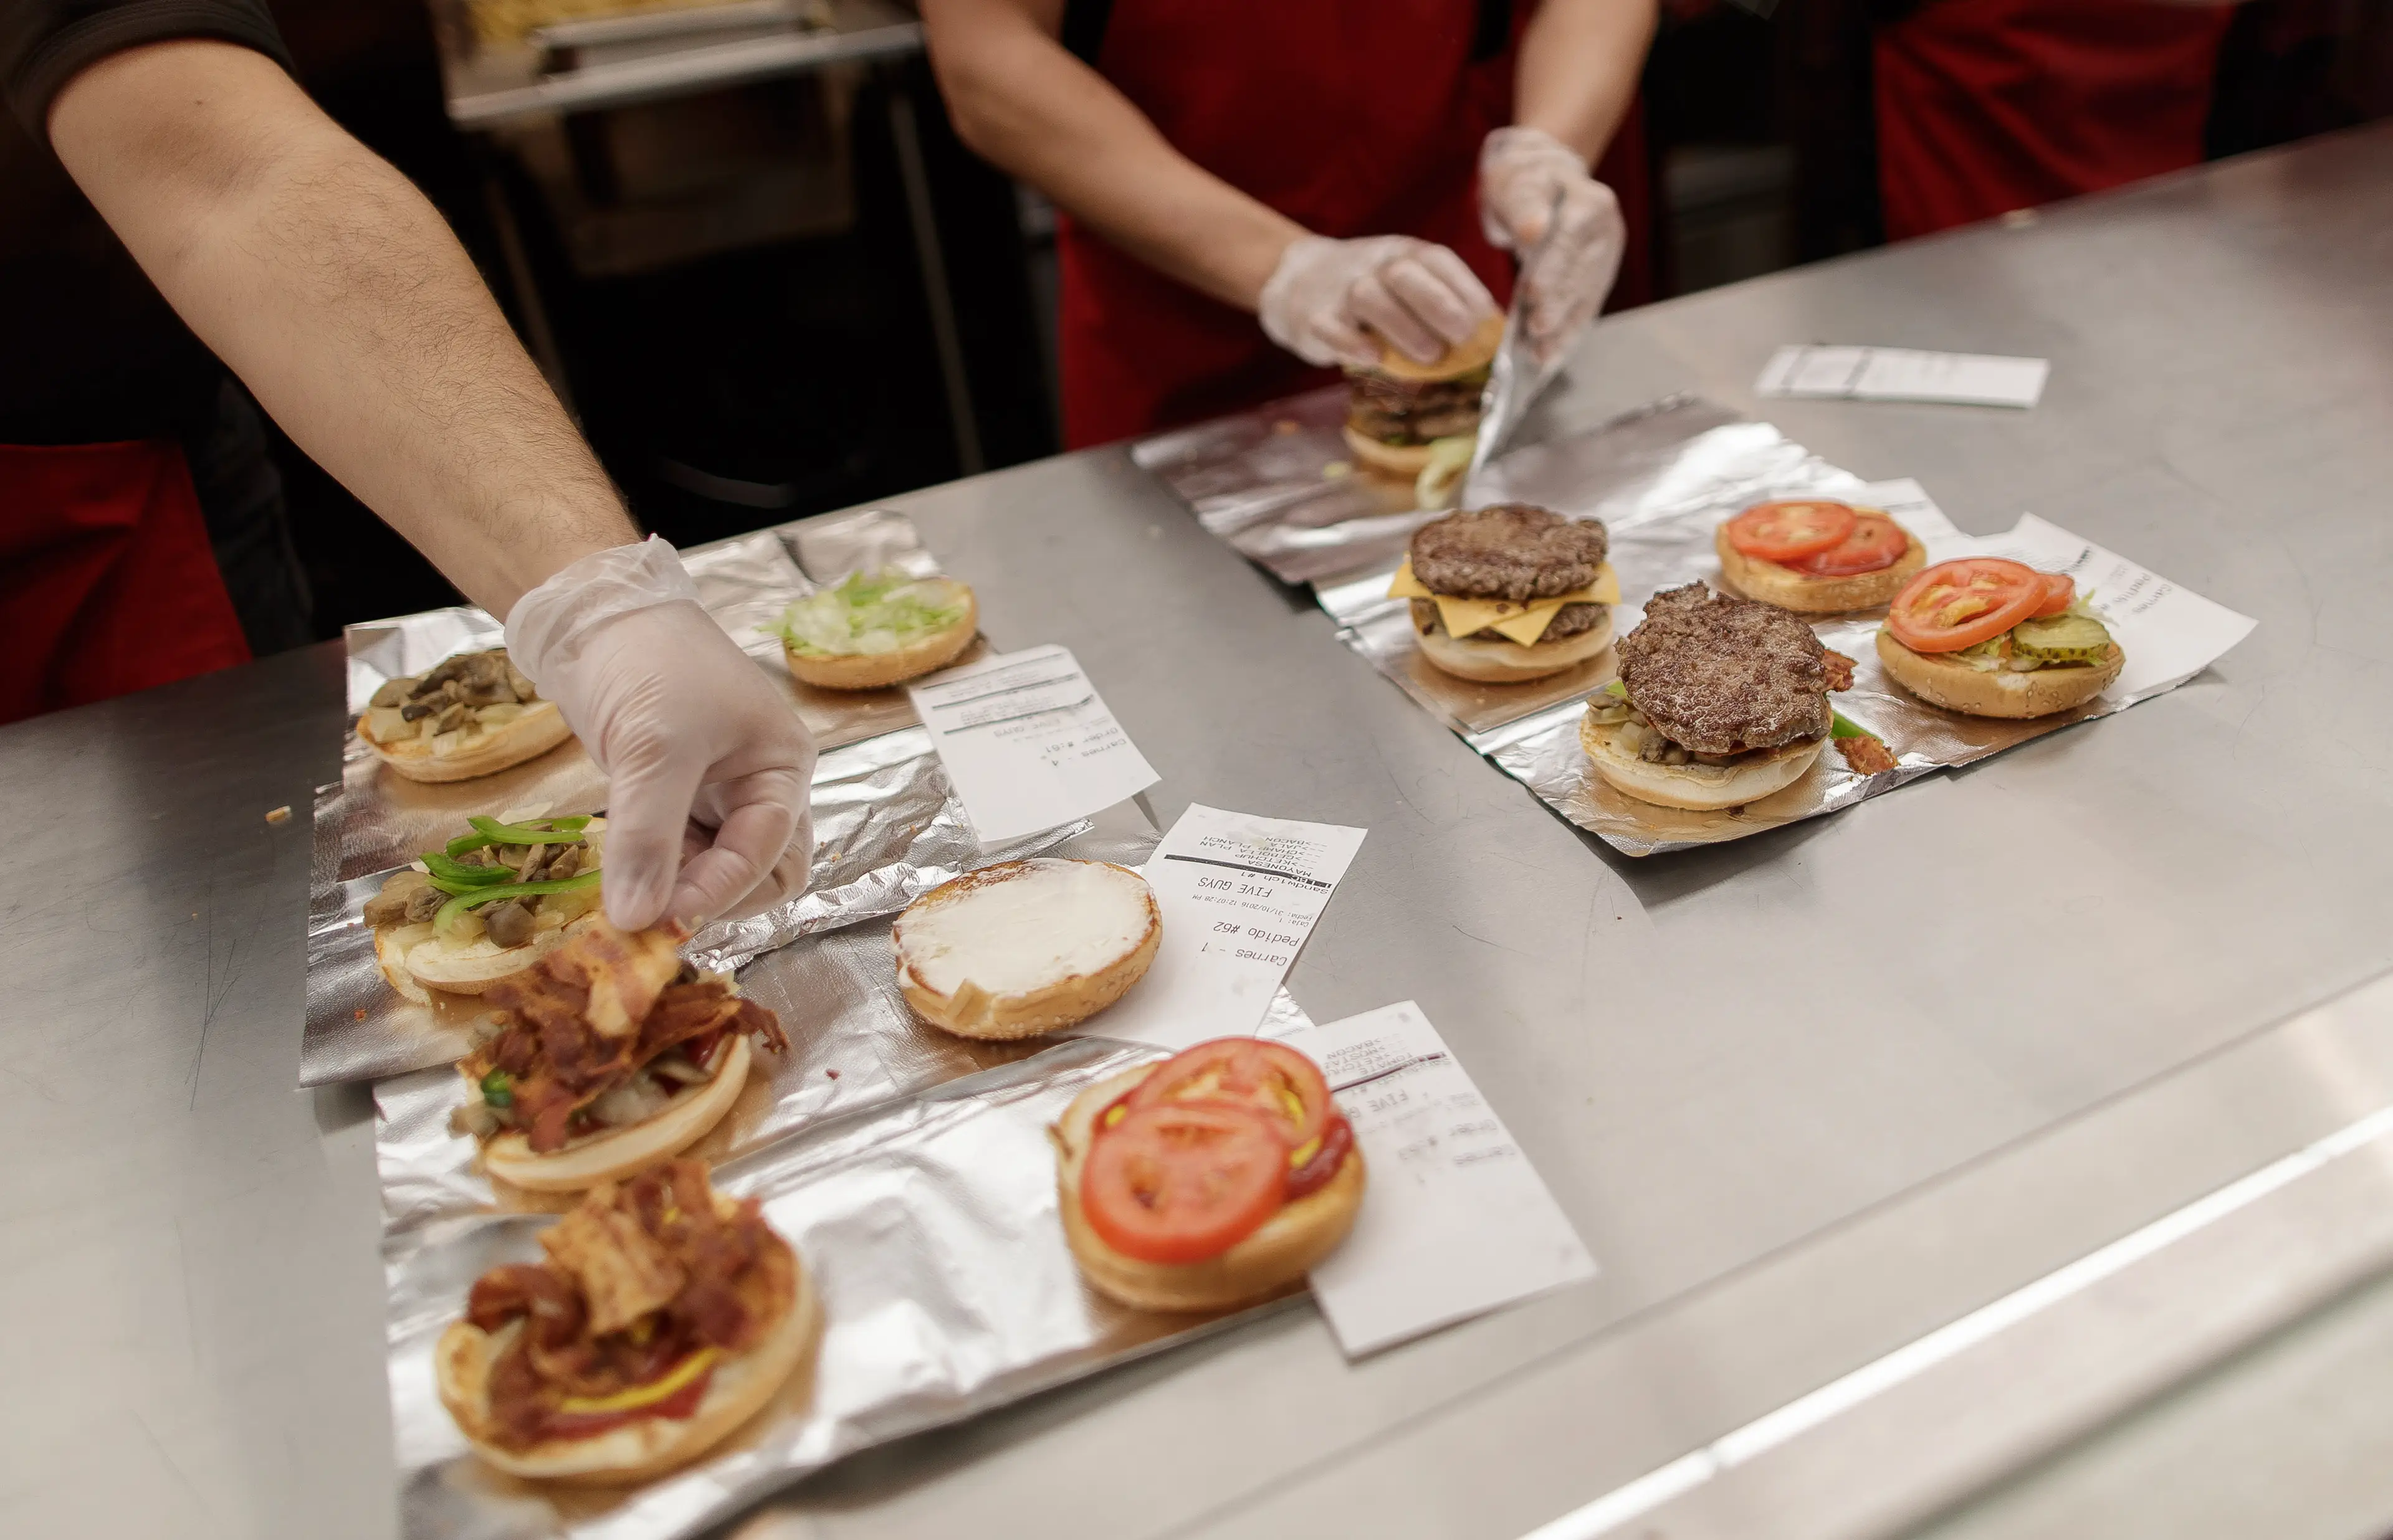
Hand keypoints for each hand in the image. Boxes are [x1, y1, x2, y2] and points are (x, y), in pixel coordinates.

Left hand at [506, 538, 816, 929]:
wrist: (594, 611)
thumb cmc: (649, 662)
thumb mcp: (654, 750)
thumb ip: (648, 840)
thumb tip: (636, 922)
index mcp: (781, 768)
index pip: (770, 857)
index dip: (720, 892)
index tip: (662, 919)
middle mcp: (759, 786)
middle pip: (761, 874)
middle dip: (713, 898)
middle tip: (654, 913)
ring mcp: (716, 792)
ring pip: (713, 869)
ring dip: (676, 887)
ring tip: (626, 888)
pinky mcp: (673, 795)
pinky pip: (675, 852)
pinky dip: (650, 869)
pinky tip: (616, 870)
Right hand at [1258, 234, 1498, 369]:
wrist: (1299, 280)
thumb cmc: (1374, 291)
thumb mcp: (1408, 281)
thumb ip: (1443, 300)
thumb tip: (1492, 334)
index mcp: (1403, 253)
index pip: (1437, 260)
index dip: (1466, 289)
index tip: (1487, 321)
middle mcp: (1373, 265)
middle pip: (1404, 273)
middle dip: (1439, 304)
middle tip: (1462, 337)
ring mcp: (1341, 290)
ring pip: (1368, 297)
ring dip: (1403, 327)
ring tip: (1429, 356)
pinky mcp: (1314, 318)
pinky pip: (1330, 327)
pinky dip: (1351, 343)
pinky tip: (1373, 358)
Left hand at [1478, 125, 1625, 362]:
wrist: (1543, 183)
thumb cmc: (1524, 180)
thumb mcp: (1517, 182)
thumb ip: (1524, 206)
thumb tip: (1534, 230)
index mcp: (1591, 203)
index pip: (1570, 241)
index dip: (1553, 270)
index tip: (1532, 294)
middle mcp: (1607, 232)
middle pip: (1581, 274)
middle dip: (1558, 306)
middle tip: (1536, 331)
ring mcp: (1606, 259)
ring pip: (1585, 299)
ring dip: (1563, 330)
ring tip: (1540, 355)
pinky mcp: (1598, 280)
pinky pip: (1583, 311)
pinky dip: (1567, 335)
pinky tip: (1550, 356)